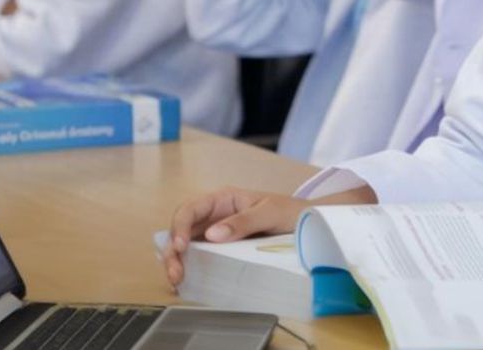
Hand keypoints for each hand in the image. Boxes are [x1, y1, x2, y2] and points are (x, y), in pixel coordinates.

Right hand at [162, 188, 315, 286]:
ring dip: (177, 261)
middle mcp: (214, 216)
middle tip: (176, 272)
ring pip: (186, 245)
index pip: (190, 210)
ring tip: (177, 280)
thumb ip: (244, 221)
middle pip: (182, 230)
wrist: (309, 223)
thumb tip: (212, 234)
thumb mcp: (270, 212)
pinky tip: (186, 281)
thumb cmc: (291, 212)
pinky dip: (189, 267)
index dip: (180, 227)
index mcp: (222, 200)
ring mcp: (216, 233)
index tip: (181, 247)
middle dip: (173, 250)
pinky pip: (200, 257)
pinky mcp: (222, 250)